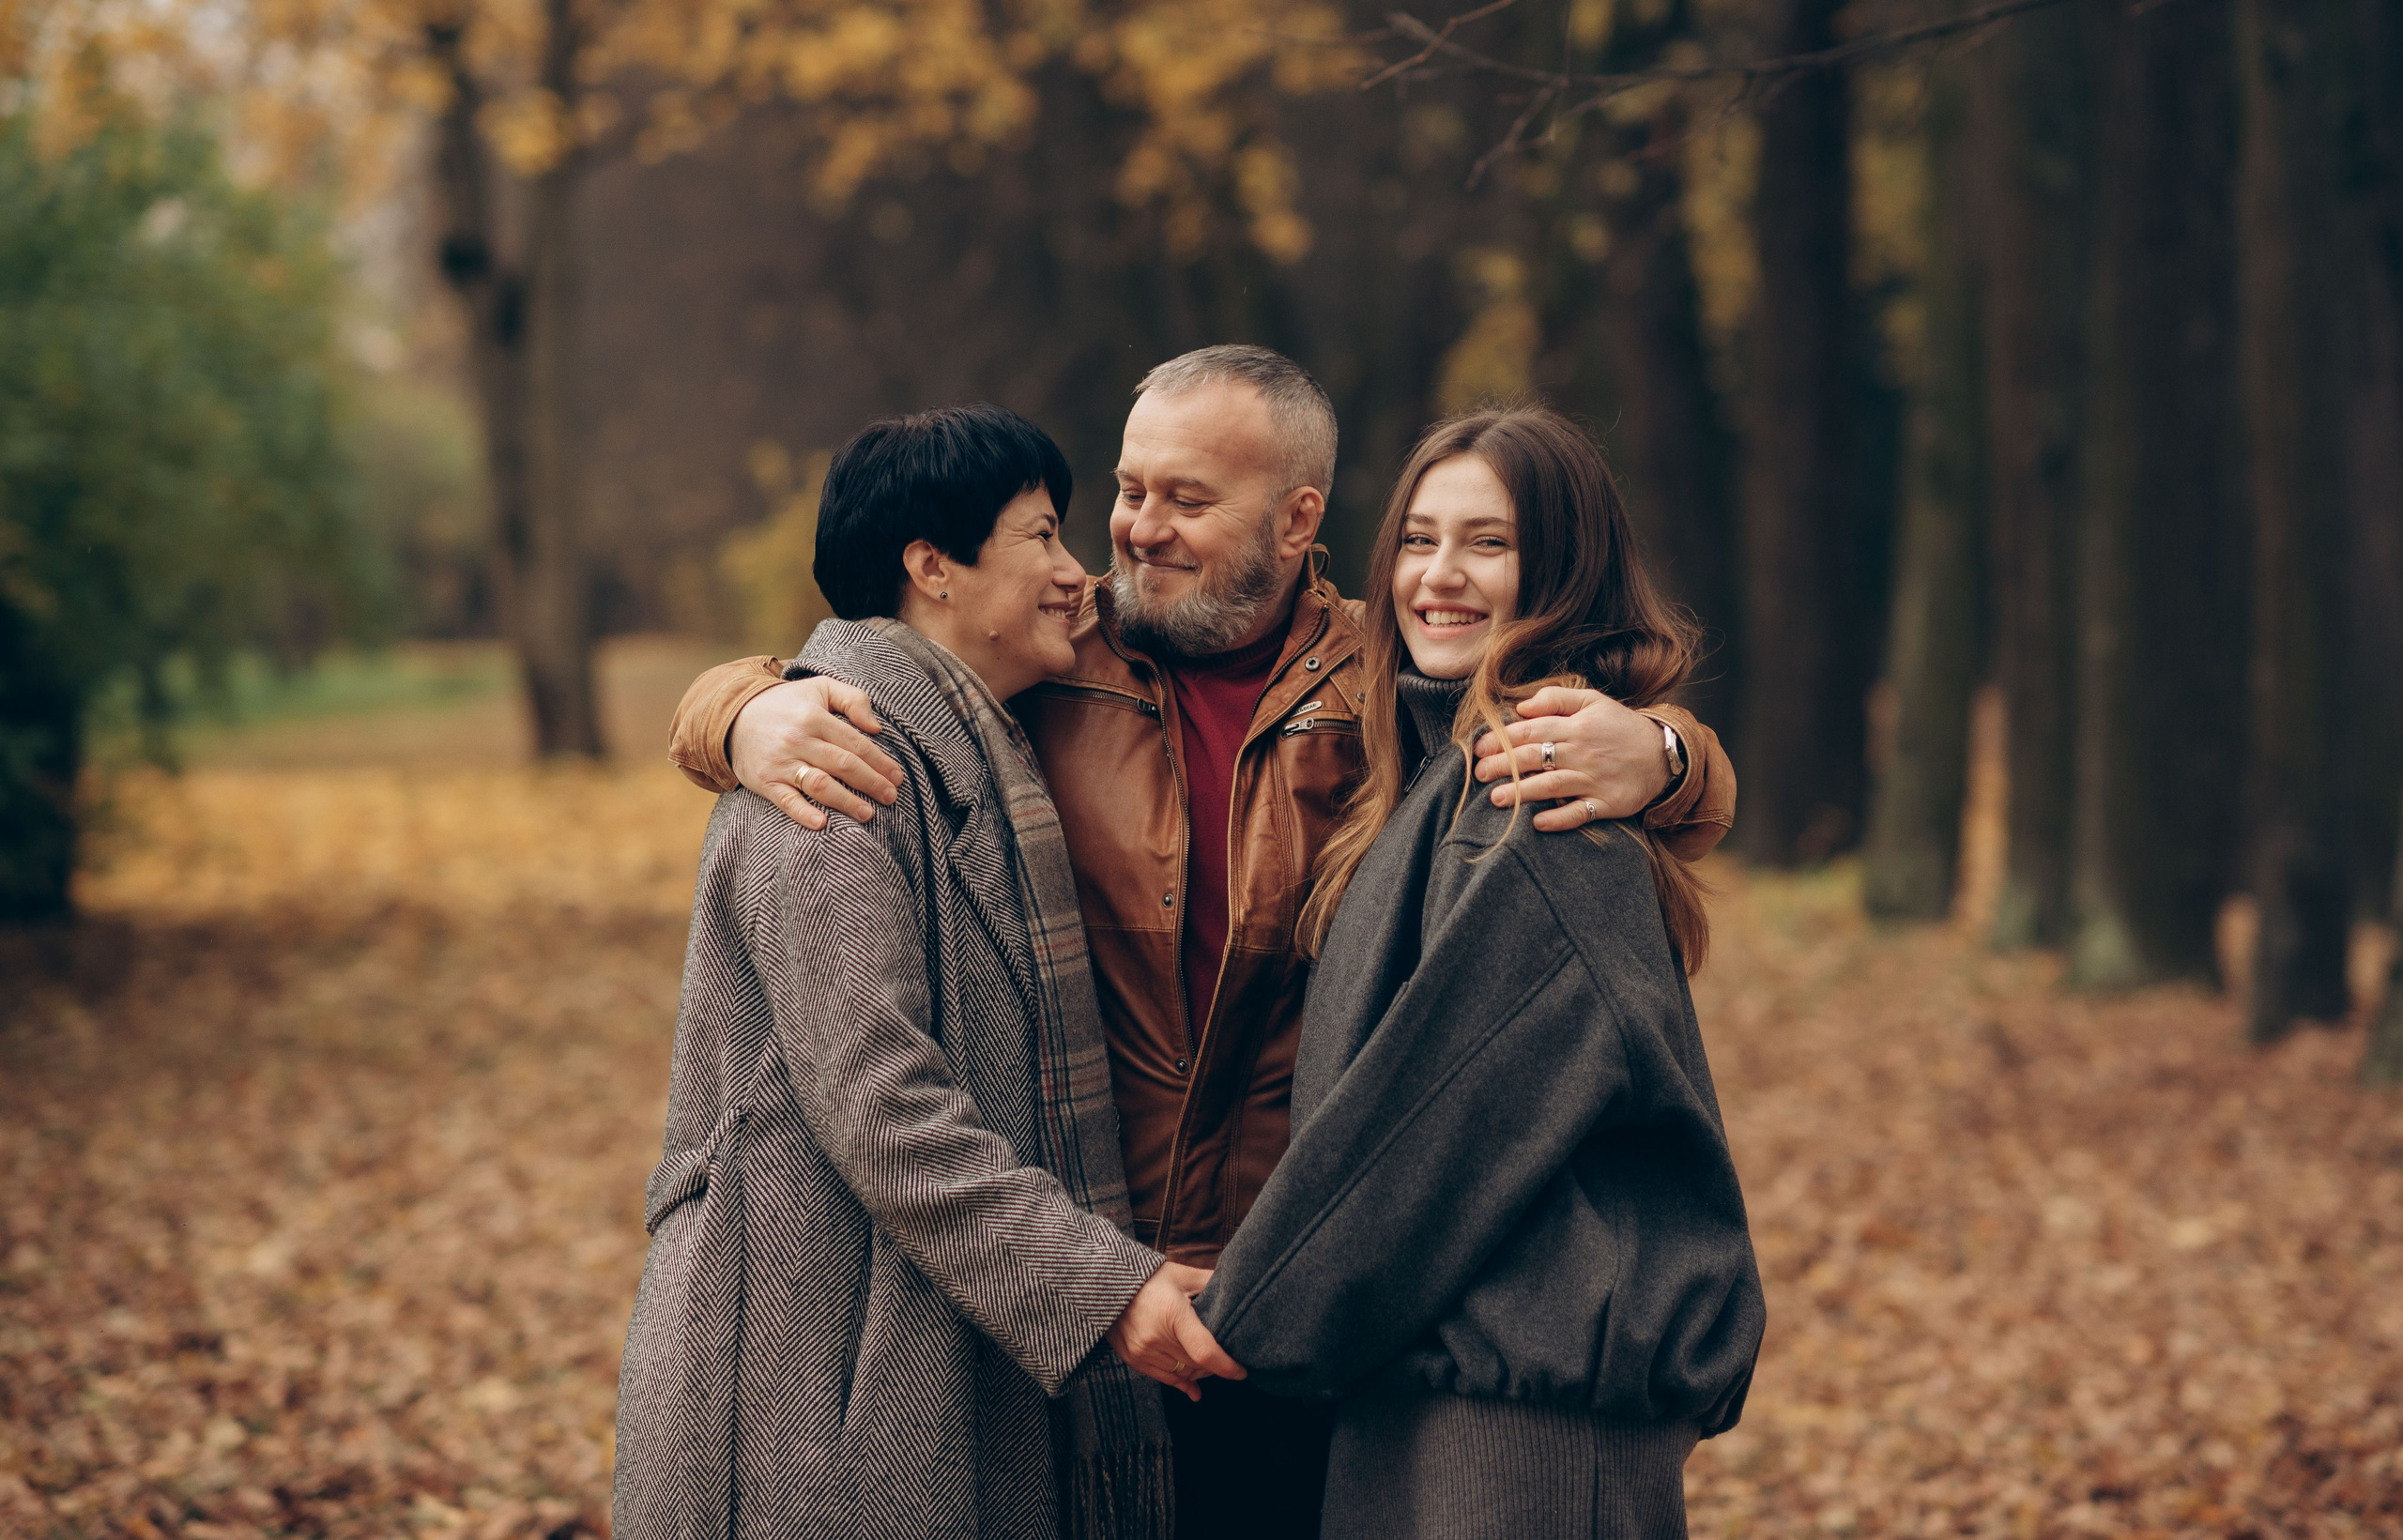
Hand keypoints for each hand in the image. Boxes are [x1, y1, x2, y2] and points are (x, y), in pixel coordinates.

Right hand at [730, 677, 906, 829]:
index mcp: (815, 717)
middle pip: (842, 765)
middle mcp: (799, 740)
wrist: (733, 716)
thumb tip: (877, 728)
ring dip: (845, 801)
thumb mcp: (820, 688)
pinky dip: (803, 813)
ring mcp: (781, 762)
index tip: (898, 778)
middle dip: (871, 783)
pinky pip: (786, 801)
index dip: (880, 762)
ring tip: (868, 813)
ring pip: (819, 784)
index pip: (855, 743)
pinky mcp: (764, 781)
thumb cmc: (788, 704)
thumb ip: (853, 699)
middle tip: (891, 797)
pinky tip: (822, 824)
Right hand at [1105, 1262, 1245, 1400]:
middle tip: (1227, 1358)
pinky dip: (1182, 1382)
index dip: (1227, 1366)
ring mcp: (1143, 1351)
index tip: (1242, 1371)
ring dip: (1199, 1372)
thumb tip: (1236, 1285)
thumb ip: (1209, 1281)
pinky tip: (1194, 1388)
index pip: (1205, 1352)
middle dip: (1216, 1366)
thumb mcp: (1180, 1274)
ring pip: (1183, 1374)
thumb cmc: (1148, 1277)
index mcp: (1174, 1315)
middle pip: (1197, 1366)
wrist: (1105, 1285)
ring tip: (1209, 1363)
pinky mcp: (1134, 1359)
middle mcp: (1157, 1337)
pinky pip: (1165, 1379)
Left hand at [1472, 686, 1671, 831]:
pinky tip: (1538, 822)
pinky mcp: (1608, 803)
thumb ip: (1556, 699)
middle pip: (1536, 757)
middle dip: (1503, 766)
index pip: (1531, 730)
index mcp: (1577, 726)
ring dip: (1522, 793)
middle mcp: (1583, 752)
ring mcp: (1595, 779)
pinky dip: (1559, 819)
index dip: (1501, 739)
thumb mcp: (1593, 701)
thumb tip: (1520, 706)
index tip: (1478, 748)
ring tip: (1496, 799)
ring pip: (1553, 785)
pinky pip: (1580, 813)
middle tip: (1479, 775)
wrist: (1662, 754)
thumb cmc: (1619, 727)